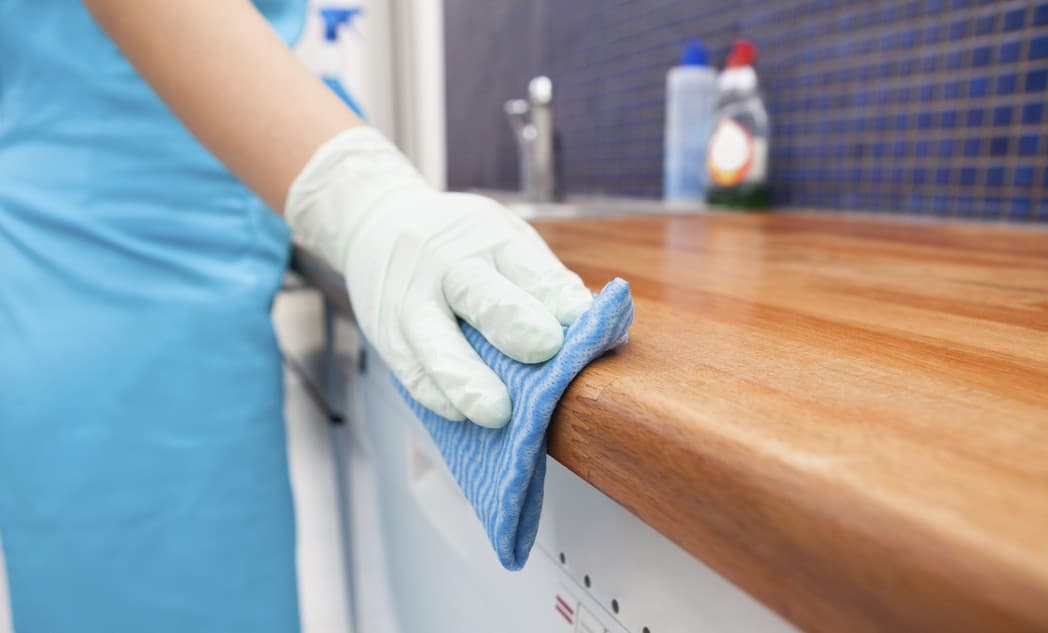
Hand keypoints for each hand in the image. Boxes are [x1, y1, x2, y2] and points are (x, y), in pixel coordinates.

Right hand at [285, 128, 592, 427]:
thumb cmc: (462, 242)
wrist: (376, 223)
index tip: (583, 320)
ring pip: (435, 345)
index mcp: (489, 239)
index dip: (556, 296)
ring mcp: (411, 303)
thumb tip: (600, 329)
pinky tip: (462, 414)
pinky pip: (412, 373)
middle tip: (545, 349)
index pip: (528, 268)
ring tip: (497, 413)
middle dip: (513, 323)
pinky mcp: (388, 337)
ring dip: (467, 380)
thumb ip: (544, 282)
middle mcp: (447, 266)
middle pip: (479, 294)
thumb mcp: (503, 237)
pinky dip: (438, 396)